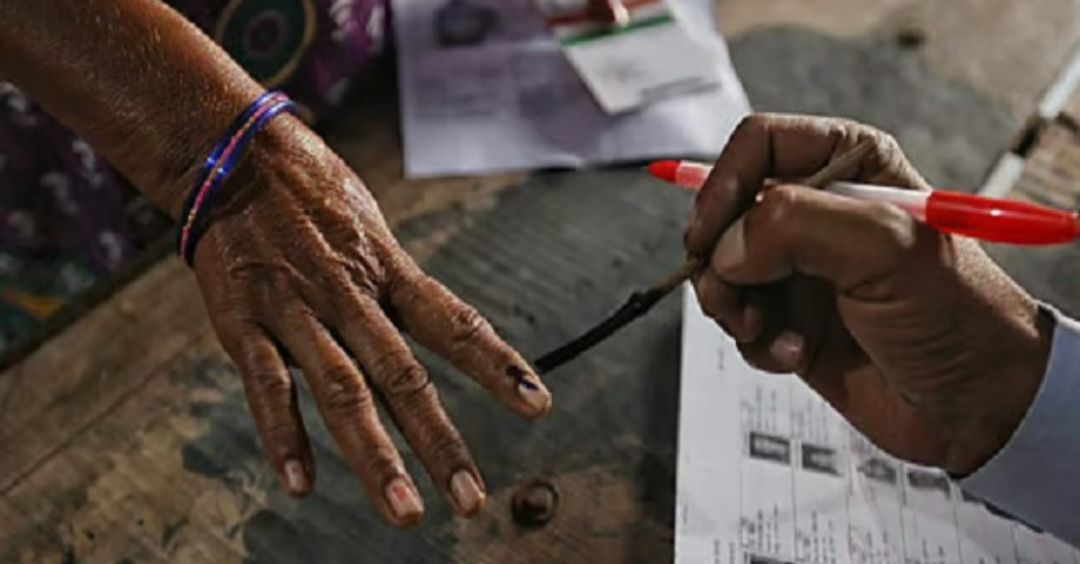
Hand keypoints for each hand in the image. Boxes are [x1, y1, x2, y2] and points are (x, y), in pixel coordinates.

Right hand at [187, 116, 551, 526]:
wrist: (233, 153)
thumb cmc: (312, 194)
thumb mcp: (371, 231)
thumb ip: (395, 289)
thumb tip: (430, 335)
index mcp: (388, 271)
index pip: (454, 324)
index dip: (498, 366)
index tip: (538, 406)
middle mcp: (350, 294)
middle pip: (404, 376)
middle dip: (440, 441)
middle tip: (470, 498)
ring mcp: (296, 310)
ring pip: (343, 391)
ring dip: (374, 456)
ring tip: (403, 512)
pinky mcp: (243, 324)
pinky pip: (267, 387)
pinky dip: (284, 437)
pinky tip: (301, 485)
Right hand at [685, 114, 1052, 473]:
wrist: (977, 405)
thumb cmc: (956, 315)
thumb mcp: (884, 249)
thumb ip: (796, 225)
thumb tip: (727, 248)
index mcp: (851, 166)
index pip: (760, 145)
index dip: (724, 184)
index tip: (709, 234)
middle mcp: (820, 210)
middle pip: (727, 210)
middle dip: (721, 258)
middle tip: (733, 296)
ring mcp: (803, 267)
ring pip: (723, 269)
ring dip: (734, 305)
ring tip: (766, 331)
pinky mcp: (792, 318)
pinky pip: (739, 319)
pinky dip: (756, 341)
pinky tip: (794, 354)